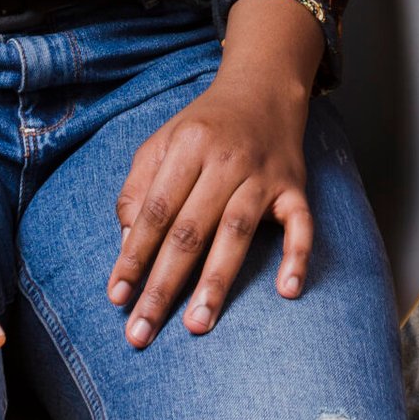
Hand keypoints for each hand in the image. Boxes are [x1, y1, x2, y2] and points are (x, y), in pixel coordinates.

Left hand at [107, 0, 321, 347]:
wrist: (263, 87)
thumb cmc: (204, 126)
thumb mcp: (161, 143)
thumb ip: (138, 189)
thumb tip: (127, 244)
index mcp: (186, 148)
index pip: (155, 211)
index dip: (133, 256)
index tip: (117, 298)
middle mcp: (225, 160)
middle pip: (190, 230)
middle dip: (163, 284)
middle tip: (142, 332)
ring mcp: (263, 174)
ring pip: (237, 232)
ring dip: (216, 282)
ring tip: (197, 325)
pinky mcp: (294, 186)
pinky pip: (301, 224)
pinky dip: (297, 256)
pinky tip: (287, 291)